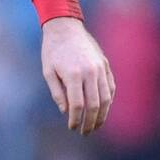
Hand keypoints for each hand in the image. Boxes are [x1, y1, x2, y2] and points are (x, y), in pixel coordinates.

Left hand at [41, 16, 114, 134]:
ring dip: (103, 115)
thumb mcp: (48, 72)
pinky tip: (103, 110)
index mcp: (74, 74)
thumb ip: (57, 93)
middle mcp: (90, 72)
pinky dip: (109, 100)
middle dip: (91, 122)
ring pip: (107, 98)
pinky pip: (111, 87)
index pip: (78, 105)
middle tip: (85, 132)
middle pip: (95, 104)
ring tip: (95, 125)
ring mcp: (100, 68)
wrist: (65, 27)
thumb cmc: (52, 51)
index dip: (76, 119)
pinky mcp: (106, 65)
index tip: (72, 128)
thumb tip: (66, 111)